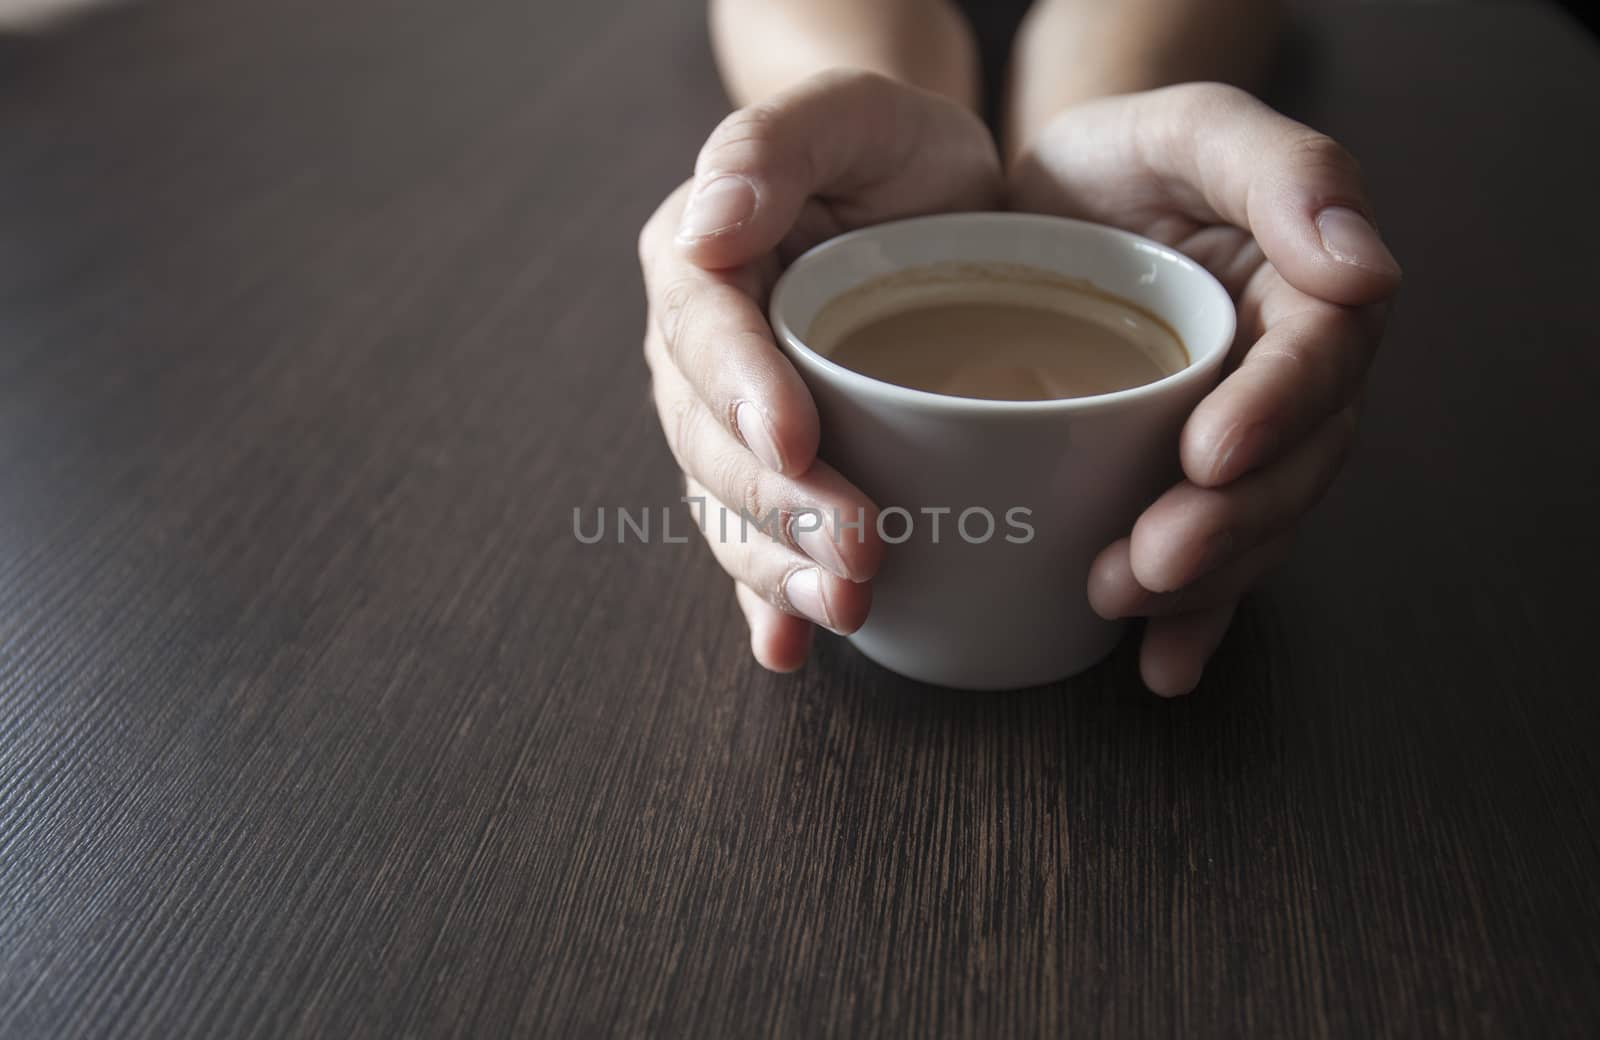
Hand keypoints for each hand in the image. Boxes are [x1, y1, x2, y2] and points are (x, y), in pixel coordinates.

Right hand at [638, 70, 1001, 671]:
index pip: (704, 331)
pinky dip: (766, 596)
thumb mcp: (851, 112)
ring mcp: (732, 420)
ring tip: (842, 608)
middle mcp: (700, 351)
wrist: (932, 198)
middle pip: (712, 439)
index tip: (796, 443)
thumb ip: (774, 143)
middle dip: (776, 503)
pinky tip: (786, 646)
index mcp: (699, 259)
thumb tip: (708, 225)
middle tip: (858, 548)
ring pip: (729, 504)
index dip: (741, 393)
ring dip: (777, 566)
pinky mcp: (777, 469)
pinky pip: (753, 539)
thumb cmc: (893, 148)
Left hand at [1011, 83, 1401, 695]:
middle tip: (1153, 557)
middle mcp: (1281, 375)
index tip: (1209, 452)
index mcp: (1303, 289)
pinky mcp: (1172, 484)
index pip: (1318, 358)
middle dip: (1230, 524)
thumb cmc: (1115, 157)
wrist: (1031, 206)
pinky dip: (1190, 622)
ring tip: (1118, 600)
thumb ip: (1283, 171)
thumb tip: (1363, 267)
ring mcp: (1230, 438)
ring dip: (1200, 581)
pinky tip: (1161, 667)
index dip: (1275, 412)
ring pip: (1251, 524)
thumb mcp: (1189, 128)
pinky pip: (1205, 563)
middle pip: (1292, 464)